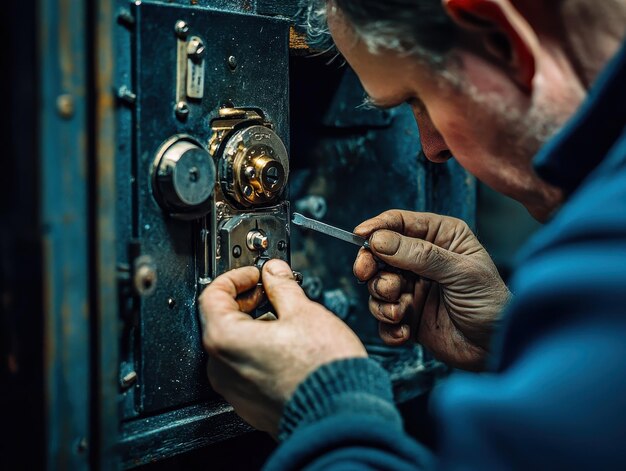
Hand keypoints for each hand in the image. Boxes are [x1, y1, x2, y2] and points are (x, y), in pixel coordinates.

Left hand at [199, 260, 366, 437]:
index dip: (235, 277)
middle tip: (270, 290)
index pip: (213, 295)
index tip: (255, 274)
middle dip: (246, 300)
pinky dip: (259, 350)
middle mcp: (222, 368)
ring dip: (254, 325)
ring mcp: (234, 390)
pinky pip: (246, 369)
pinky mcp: (250, 404)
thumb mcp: (303, 312)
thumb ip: (282, 286)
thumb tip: (274, 272)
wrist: (341, 415)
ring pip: (234, 346)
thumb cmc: (323, 369)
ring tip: (285, 317)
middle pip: (221, 321)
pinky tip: (287, 344)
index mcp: (226, 340)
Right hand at [353, 210, 509, 370]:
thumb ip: (420, 255)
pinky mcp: (407, 316)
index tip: (359, 237)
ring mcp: (413, 288)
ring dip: (382, 299)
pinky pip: (383, 317)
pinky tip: (406, 332)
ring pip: (377, 285)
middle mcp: (422, 260)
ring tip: (400, 310)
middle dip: (372, 266)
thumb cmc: (491, 304)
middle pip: (379, 254)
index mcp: (440, 237)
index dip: (377, 228)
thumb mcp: (460, 273)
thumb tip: (379, 240)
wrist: (496, 350)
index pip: (400, 223)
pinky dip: (388, 326)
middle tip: (367, 275)